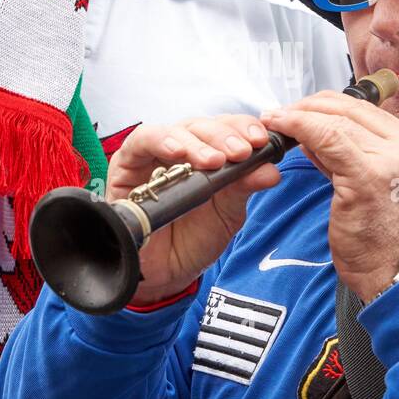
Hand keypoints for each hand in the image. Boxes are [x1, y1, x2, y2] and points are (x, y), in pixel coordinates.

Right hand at [107, 114, 281, 305]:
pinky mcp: (127, 162)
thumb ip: (244, 187)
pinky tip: (178, 152)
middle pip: (204, 125)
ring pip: (177, 130)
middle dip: (225, 136)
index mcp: (210, 153)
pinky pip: (142, 140)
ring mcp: (154, 153)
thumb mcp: (227, 213)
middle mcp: (183, 148)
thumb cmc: (196, 239)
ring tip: (215, 161)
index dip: (244, 128)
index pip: (227, 128)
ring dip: (198, 143)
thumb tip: (271, 170)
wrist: (166, 273)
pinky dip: (161, 140)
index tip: (261, 141)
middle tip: (242, 152)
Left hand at [259, 90, 398, 302]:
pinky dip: (299, 128)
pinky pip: (327, 138)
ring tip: (275, 120)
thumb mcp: (372, 186)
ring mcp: (392, 160)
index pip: (365, 109)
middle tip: (280, 113)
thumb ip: (347, 156)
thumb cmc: (383, 239)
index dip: (326, 104)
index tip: (299, 109)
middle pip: (350, 109)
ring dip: (299, 116)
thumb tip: (312, 133)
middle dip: (309, 106)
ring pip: (336, 121)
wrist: (397, 274)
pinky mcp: (368, 176)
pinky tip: (281, 130)